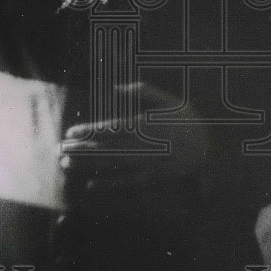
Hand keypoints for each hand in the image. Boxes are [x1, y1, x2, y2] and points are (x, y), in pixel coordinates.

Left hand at [59, 83, 208, 189]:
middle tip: (59, 148)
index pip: (109, 127)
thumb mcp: (169, 100)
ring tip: (66, 164)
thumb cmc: (186, 120)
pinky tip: (91, 184)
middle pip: (104, 147)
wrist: (211, 147)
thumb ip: (143, 92)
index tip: (70, 131)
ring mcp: (147, 163)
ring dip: (87, 165)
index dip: (88, 130)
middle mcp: (143, 145)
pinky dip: (108, 183)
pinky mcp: (153, 178)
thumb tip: (118, 87)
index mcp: (145, 123)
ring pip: (111, 165)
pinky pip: (127, 182)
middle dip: (79, 148)